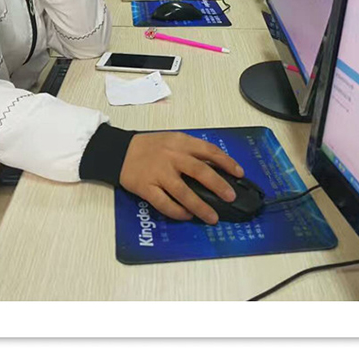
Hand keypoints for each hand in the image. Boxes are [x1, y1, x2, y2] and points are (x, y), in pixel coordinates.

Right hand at [119, 132, 244, 223]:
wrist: (119, 151)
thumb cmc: (150, 147)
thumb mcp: (173, 140)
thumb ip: (191, 151)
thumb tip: (215, 168)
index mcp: (180, 142)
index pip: (209, 150)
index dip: (226, 162)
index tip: (239, 173)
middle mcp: (171, 157)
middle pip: (200, 171)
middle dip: (218, 185)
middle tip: (230, 197)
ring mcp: (159, 173)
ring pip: (183, 192)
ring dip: (200, 206)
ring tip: (212, 217)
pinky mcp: (146, 188)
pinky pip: (165, 203)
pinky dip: (178, 212)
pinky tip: (187, 216)